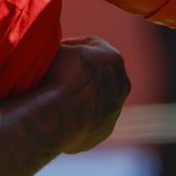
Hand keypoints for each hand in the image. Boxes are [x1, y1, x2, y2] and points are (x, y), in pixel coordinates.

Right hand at [41, 36, 129, 152]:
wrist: (55, 117)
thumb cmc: (55, 77)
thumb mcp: (57, 49)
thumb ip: (64, 45)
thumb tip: (56, 46)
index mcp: (114, 59)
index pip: (90, 44)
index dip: (70, 45)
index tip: (55, 51)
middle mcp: (121, 84)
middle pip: (98, 71)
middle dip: (78, 69)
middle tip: (56, 70)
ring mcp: (114, 110)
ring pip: (95, 96)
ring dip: (80, 93)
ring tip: (56, 93)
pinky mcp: (103, 131)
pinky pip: (90, 118)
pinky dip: (78, 114)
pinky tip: (60, 112)